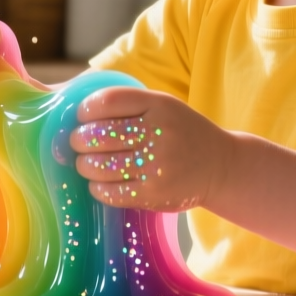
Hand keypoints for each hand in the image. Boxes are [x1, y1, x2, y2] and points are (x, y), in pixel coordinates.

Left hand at [68, 87, 233, 210]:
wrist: (219, 166)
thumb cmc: (181, 132)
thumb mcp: (163, 106)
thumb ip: (127, 104)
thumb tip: (75, 111)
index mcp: (159, 105)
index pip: (107, 101)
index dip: (85, 110)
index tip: (82, 117)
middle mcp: (158, 133)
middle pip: (97, 135)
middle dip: (79, 140)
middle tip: (79, 143)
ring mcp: (157, 166)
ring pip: (99, 166)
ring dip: (85, 165)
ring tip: (88, 163)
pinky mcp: (154, 194)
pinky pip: (110, 192)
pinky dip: (97, 188)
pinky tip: (100, 182)